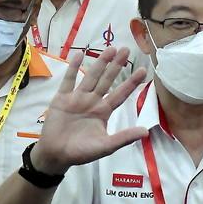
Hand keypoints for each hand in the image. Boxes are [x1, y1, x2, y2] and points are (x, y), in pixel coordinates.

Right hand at [32, 47, 147, 174]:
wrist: (56, 155)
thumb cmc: (81, 152)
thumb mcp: (105, 146)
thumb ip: (124, 137)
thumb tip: (146, 132)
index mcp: (103, 112)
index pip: (120, 94)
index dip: (131, 82)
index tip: (143, 70)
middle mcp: (92, 101)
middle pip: (107, 80)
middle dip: (116, 66)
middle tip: (126, 50)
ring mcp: (77, 98)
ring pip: (91, 76)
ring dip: (100, 63)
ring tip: (110, 49)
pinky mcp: (62, 98)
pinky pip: (69, 80)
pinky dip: (73, 68)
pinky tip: (79, 55)